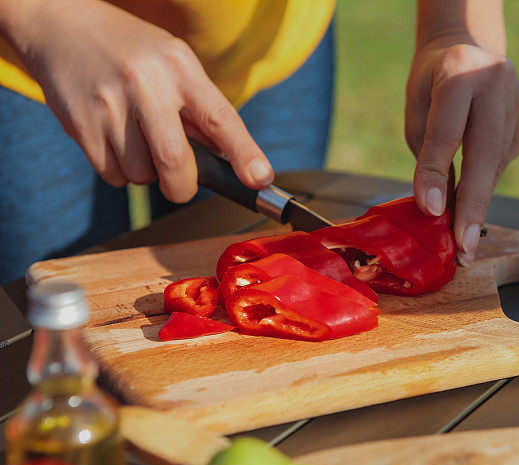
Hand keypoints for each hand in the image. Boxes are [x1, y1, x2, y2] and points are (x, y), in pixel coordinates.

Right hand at [4, 0, 271, 201]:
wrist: (60, 26)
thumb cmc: (131, 52)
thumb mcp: (175, 64)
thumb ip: (201, 110)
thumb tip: (231, 160)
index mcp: (179, 67)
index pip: (220, 117)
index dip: (244, 153)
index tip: (260, 178)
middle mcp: (145, 84)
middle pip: (175, 161)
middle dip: (183, 187)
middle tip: (181, 187)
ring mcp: (110, 105)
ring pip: (142, 174)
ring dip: (146, 173)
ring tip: (137, 140)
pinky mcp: (80, 124)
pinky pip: (113, 175)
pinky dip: (120, 171)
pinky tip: (114, 140)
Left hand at [405, 40, 518, 265]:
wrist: (466, 47)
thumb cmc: (432, 86)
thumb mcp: (417, 110)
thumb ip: (427, 155)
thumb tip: (440, 210)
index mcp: (460, 71)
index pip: (446, 131)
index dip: (436, 173)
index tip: (432, 213)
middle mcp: (496, 82)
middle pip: (484, 154)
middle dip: (472, 205)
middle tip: (464, 247)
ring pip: (496, 164)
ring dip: (478, 202)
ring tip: (463, 238)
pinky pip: (502, 162)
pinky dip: (485, 182)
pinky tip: (472, 186)